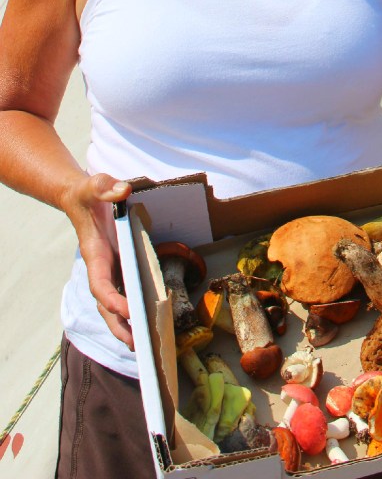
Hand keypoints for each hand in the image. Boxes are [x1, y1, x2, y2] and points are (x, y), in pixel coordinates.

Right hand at [61, 172, 133, 348]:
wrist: (82, 198)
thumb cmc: (88, 195)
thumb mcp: (95, 186)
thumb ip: (105, 187)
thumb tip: (121, 191)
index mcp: (95, 254)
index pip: (100, 284)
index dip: (112, 299)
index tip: (128, 309)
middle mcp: (101, 267)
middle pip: (105, 306)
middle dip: (119, 326)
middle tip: (138, 346)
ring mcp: (109, 270)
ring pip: (113, 306)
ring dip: (125, 326)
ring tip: (144, 347)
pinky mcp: (117, 268)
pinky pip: (124, 294)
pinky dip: (131, 311)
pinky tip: (146, 323)